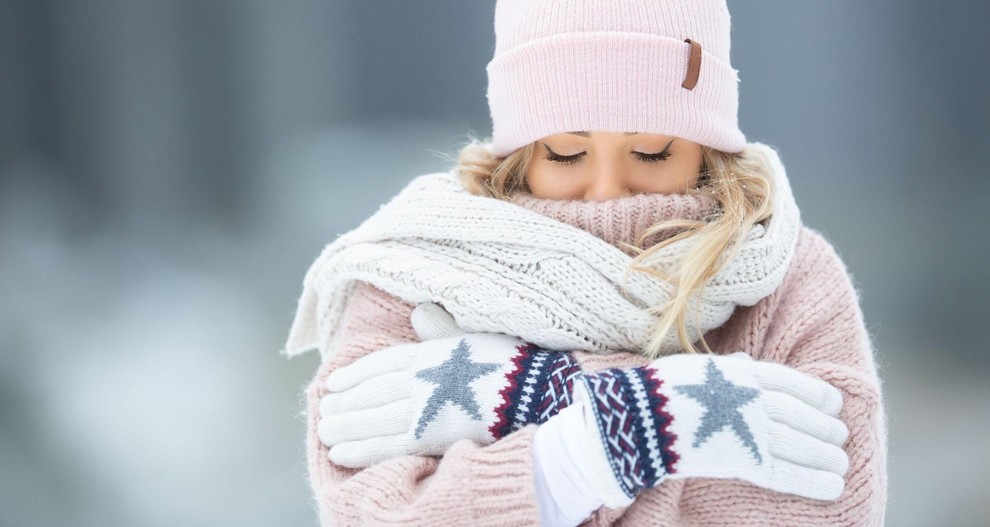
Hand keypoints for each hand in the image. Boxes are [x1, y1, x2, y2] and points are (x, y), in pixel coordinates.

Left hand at [318, 303, 579, 467]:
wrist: (530, 391)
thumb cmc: (508, 362)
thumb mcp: (472, 337)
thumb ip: (441, 329)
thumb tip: (419, 310)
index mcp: (426, 353)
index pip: (379, 365)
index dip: (353, 375)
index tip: (333, 383)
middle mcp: (415, 379)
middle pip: (368, 393)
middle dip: (342, 404)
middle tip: (322, 412)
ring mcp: (419, 408)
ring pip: (368, 419)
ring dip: (342, 427)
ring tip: (324, 433)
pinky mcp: (426, 436)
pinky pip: (383, 445)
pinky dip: (357, 450)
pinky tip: (338, 454)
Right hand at [572, 352, 848, 505]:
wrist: (638, 416)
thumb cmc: (661, 388)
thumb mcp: (697, 367)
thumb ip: (728, 368)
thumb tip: (745, 364)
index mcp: (744, 374)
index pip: (793, 383)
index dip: (818, 395)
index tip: (834, 403)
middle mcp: (754, 400)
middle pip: (802, 415)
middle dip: (826, 427)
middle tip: (841, 435)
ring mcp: (750, 431)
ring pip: (801, 444)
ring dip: (826, 455)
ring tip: (841, 462)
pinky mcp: (743, 461)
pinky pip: (786, 473)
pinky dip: (813, 480)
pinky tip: (834, 486)